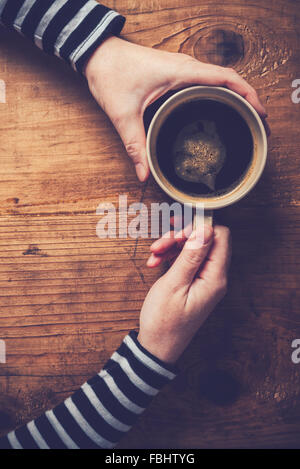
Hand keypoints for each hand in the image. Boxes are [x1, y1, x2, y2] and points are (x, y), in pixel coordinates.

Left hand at [84, 36, 266, 181]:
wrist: (97, 54)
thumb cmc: (111, 74)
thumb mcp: (123, 114)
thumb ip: (135, 145)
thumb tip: (145, 174)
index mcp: (181, 72)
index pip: (226, 79)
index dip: (248, 94)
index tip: (260, 113)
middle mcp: (186, 67)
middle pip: (228, 80)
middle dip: (247, 99)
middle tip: (256, 123)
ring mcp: (182, 69)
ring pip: (218, 80)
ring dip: (234, 95)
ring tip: (244, 118)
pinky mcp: (175, 73)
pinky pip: (205, 82)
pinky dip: (218, 94)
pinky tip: (217, 111)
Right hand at [137, 224, 230, 363]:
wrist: (156, 346)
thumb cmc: (164, 321)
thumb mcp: (174, 284)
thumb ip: (191, 256)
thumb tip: (205, 230)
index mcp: (214, 278)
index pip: (220, 237)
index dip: (199, 229)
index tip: (178, 231)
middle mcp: (214, 278)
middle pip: (205, 241)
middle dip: (181, 237)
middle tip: (161, 243)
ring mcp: (204, 280)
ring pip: (192, 249)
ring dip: (172, 247)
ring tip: (154, 255)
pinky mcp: (194, 283)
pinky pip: (186, 261)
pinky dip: (170, 257)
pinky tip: (155, 263)